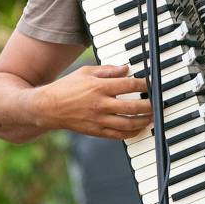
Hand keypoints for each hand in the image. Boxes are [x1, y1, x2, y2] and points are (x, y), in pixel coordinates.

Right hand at [32, 64, 150, 139]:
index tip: (152, 84)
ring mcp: (98, 120)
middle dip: (150, 106)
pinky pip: (118, 135)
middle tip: (158, 103)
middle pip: (133, 107)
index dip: (145, 84)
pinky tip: (139, 129)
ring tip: (152, 116)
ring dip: (144, 121)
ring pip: (128, 124)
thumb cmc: (66, 87)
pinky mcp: (95, 131)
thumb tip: (127, 68)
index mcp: (99, 87)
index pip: (129, 85)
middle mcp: (100, 104)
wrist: (46, 107)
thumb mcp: (86, 72)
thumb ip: (108, 71)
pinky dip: (131, 133)